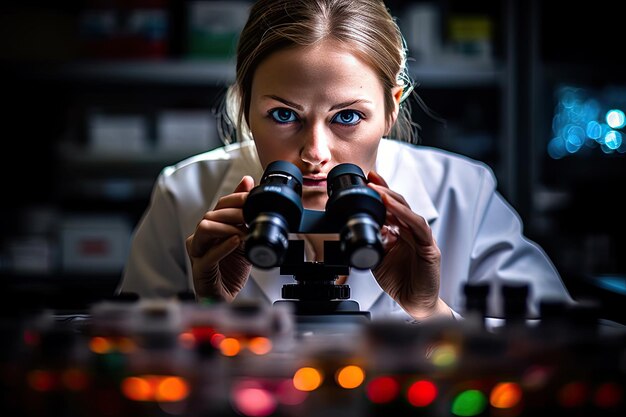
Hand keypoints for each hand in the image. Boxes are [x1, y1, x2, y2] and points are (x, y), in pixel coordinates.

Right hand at [186, 176, 254, 301]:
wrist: (227, 297)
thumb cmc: (231, 269)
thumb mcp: (243, 236)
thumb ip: (244, 212)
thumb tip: (248, 181)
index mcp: (212, 228)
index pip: (220, 205)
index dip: (236, 198)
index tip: (252, 196)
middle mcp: (201, 238)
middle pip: (212, 214)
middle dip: (234, 212)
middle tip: (251, 214)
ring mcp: (198, 253)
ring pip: (204, 228)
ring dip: (227, 227)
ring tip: (244, 232)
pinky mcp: (200, 270)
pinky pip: (208, 255)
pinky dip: (223, 246)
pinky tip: (236, 242)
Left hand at [367, 170, 450, 320]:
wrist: (416, 303)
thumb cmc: (401, 282)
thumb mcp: (379, 258)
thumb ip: (373, 241)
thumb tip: (360, 227)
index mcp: (401, 233)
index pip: (390, 208)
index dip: (380, 193)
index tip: (366, 180)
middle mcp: (412, 232)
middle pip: (399, 204)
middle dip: (384, 189)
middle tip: (371, 177)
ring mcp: (422, 238)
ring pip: (408, 212)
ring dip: (393, 199)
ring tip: (378, 189)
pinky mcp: (429, 248)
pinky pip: (418, 227)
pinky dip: (405, 215)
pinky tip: (394, 207)